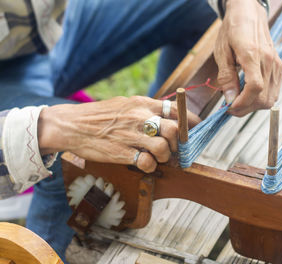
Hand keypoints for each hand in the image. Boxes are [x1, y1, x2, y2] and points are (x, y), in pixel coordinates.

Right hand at [38, 96, 200, 172]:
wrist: (72, 125)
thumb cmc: (101, 116)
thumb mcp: (126, 103)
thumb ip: (148, 109)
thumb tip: (170, 117)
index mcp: (143, 103)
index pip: (177, 110)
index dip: (192, 121)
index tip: (197, 129)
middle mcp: (140, 117)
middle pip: (176, 130)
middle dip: (179, 144)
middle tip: (174, 149)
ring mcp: (131, 135)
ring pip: (165, 148)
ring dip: (165, 156)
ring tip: (157, 157)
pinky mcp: (122, 152)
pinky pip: (148, 163)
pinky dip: (151, 167)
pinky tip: (144, 164)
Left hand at [214, 0, 281, 116]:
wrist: (249, 14)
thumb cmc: (233, 29)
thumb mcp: (222, 52)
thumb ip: (226, 77)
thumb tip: (229, 99)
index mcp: (253, 54)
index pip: (255, 87)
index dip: (242, 102)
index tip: (229, 107)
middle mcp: (269, 61)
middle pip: (263, 98)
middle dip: (246, 108)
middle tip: (230, 107)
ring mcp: (276, 65)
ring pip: (270, 98)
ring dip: (253, 105)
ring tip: (239, 100)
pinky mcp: (279, 67)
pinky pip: (274, 91)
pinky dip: (261, 98)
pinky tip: (248, 94)